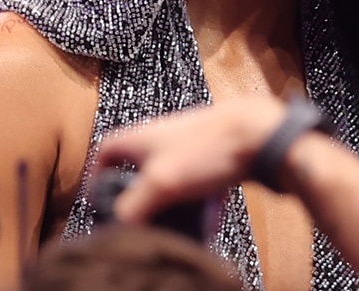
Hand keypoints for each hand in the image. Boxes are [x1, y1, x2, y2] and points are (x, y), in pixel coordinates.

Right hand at [95, 96, 288, 222]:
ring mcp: (193, 144)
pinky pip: (204, 184)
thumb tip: (119, 224)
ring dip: (175, 203)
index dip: (97, 174)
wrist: (261, 133)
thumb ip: (132, 206)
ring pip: (175, 178)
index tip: (99, 198)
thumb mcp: (160, 182)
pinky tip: (211, 221)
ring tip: (179, 224)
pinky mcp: (218, 154)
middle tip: (141, 218)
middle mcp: (165, 136)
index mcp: (142, 137)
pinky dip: (204, 203)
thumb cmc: (208, 148)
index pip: (106, 150)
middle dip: (141, 197)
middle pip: (141, 168)